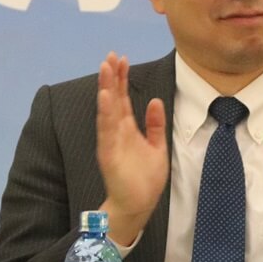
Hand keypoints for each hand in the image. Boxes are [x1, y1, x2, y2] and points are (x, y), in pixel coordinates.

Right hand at [96, 52, 167, 245]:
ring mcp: (111, 141)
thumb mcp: (156, 147)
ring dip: (106, 89)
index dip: (122, 78)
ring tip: (105, 69)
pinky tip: (105, 96)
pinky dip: (105, 113)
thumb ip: (155, 125)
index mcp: (127, 129)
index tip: (122, 58)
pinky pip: (106, 130)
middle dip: (112, 77)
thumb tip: (154, 101)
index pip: (123, 98)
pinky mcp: (108, 154)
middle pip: (113, 99)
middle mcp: (116, 132)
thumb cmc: (145, 179)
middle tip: (111, 56)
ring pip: (107, 110)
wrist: (137, 205)